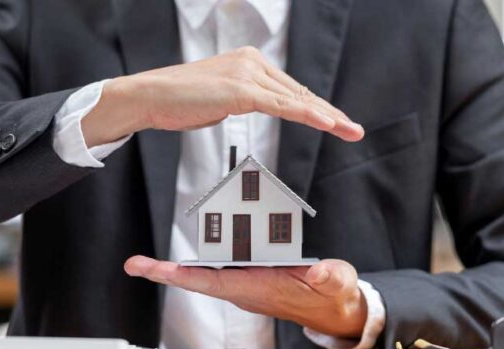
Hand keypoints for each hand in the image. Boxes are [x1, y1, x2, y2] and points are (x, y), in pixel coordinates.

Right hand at [81, 46, 363, 146]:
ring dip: (326, 117)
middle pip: (298, 92)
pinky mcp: (241, 89)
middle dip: (329, 113)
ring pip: (295, 99)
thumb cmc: (178, 101)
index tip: (334, 122)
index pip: (289, 89)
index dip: (315, 107)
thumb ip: (242, 99)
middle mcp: (252, 61)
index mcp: (248, 61)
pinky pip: (281, 105)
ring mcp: (247, 73)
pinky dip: (306, 114)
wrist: (150, 97)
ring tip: (348, 131)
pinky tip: (326, 123)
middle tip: (353, 130)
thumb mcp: (219, 99)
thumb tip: (256, 107)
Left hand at [124, 256, 367, 337]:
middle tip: (134, 265)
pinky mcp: (245, 276)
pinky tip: (177, 255)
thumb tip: (320, 272)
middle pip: (197, 280)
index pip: (217, 283)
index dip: (188, 277)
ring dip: (173, 268)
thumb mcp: (337, 282)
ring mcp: (242, 283)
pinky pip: (214, 266)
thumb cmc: (331, 294)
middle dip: (165, 274)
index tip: (161, 272)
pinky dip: (196, 259)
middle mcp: (243, 288)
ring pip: (202, 274)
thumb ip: (330, 277)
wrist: (332, 308)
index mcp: (259, 289)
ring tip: (142, 263)